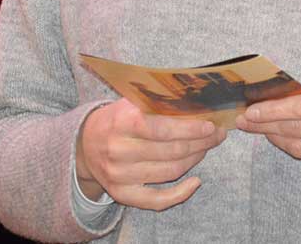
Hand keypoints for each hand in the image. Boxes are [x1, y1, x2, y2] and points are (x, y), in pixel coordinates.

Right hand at [75, 99, 226, 209]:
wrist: (84, 143)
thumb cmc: (117, 118)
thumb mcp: (131, 102)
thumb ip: (159, 101)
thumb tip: (197, 101)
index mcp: (122, 122)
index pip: (162, 129)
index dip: (190, 129)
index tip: (210, 126)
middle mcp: (119, 150)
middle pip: (170, 151)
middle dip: (200, 143)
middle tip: (216, 135)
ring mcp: (119, 174)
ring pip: (169, 172)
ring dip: (194, 160)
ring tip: (206, 148)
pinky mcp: (121, 193)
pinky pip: (156, 199)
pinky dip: (180, 194)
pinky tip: (196, 182)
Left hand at [235, 74, 300, 175]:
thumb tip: (279, 97)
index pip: (300, 107)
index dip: (271, 111)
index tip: (251, 111)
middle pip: (296, 129)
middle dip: (266, 125)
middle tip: (246, 121)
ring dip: (278, 139)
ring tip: (263, 131)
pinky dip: (298, 150)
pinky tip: (286, 141)